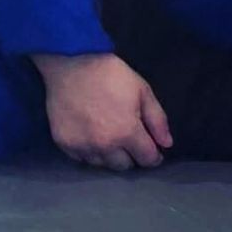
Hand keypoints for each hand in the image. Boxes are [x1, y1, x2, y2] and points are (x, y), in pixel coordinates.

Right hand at [31, 52, 172, 170]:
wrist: (71, 65)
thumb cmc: (111, 75)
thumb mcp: (142, 91)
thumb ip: (157, 120)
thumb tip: (166, 144)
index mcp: (127, 133)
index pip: (147, 159)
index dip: (154, 156)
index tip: (154, 151)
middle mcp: (104, 146)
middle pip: (124, 166)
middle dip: (132, 156)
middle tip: (131, 140)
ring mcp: (82, 147)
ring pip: (103, 165)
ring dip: (111, 156)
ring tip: (111, 137)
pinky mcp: (65, 144)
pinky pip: (83, 159)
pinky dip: (91, 152)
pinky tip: (93, 137)